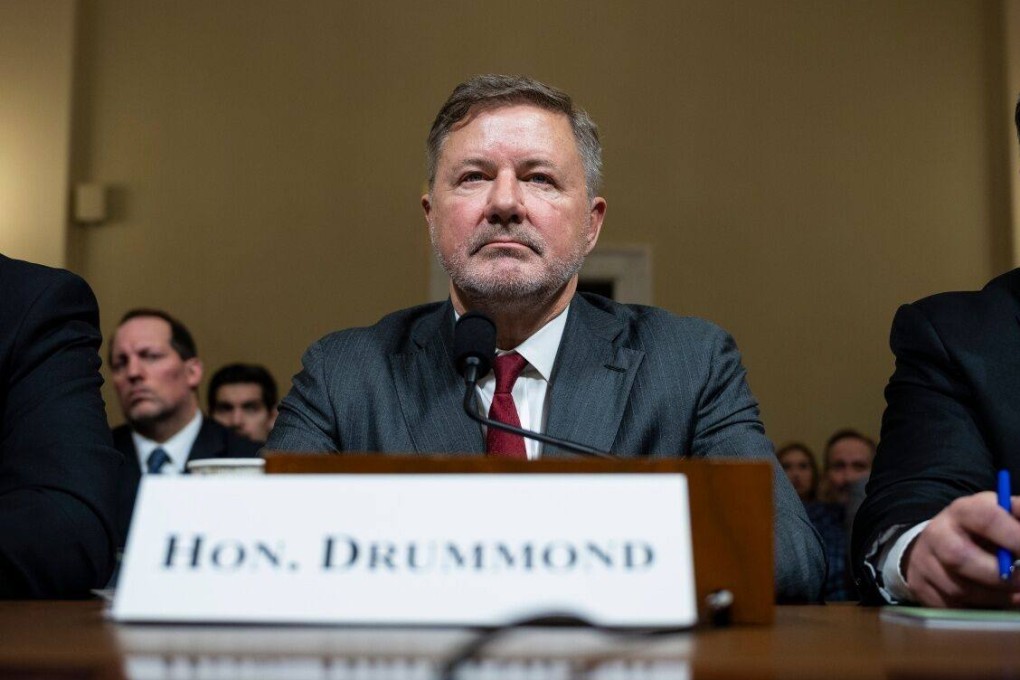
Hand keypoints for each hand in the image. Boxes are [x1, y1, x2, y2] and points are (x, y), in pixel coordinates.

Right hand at [904, 492, 1019, 607]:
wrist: (936, 546)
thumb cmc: (980, 532)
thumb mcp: (999, 515)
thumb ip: (1018, 516)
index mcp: (963, 510)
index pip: (987, 518)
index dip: (1014, 537)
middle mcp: (938, 533)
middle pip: (961, 557)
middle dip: (1000, 576)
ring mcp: (924, 562)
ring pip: (958, 589)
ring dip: (994, 597)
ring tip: (1015, 595)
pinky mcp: (921, 588)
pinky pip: (951, 607)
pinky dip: (977, 610)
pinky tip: (992, 602)